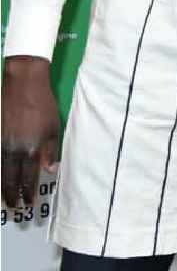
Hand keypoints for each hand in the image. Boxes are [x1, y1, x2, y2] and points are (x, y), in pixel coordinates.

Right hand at [2, 57, 60, 208]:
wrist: (23, 85)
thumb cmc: (43, 106)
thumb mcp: (53, 128)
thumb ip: (50, 151)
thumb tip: (50, 171)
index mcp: (31, 148)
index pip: (29, 177)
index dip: (28, 192)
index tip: (29, 204)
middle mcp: (13, 149)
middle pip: (11, 179)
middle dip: (13, 195)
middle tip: (15, 208)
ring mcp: (1, 143)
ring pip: (0, 172)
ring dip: (3, 188)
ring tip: (5, 200)